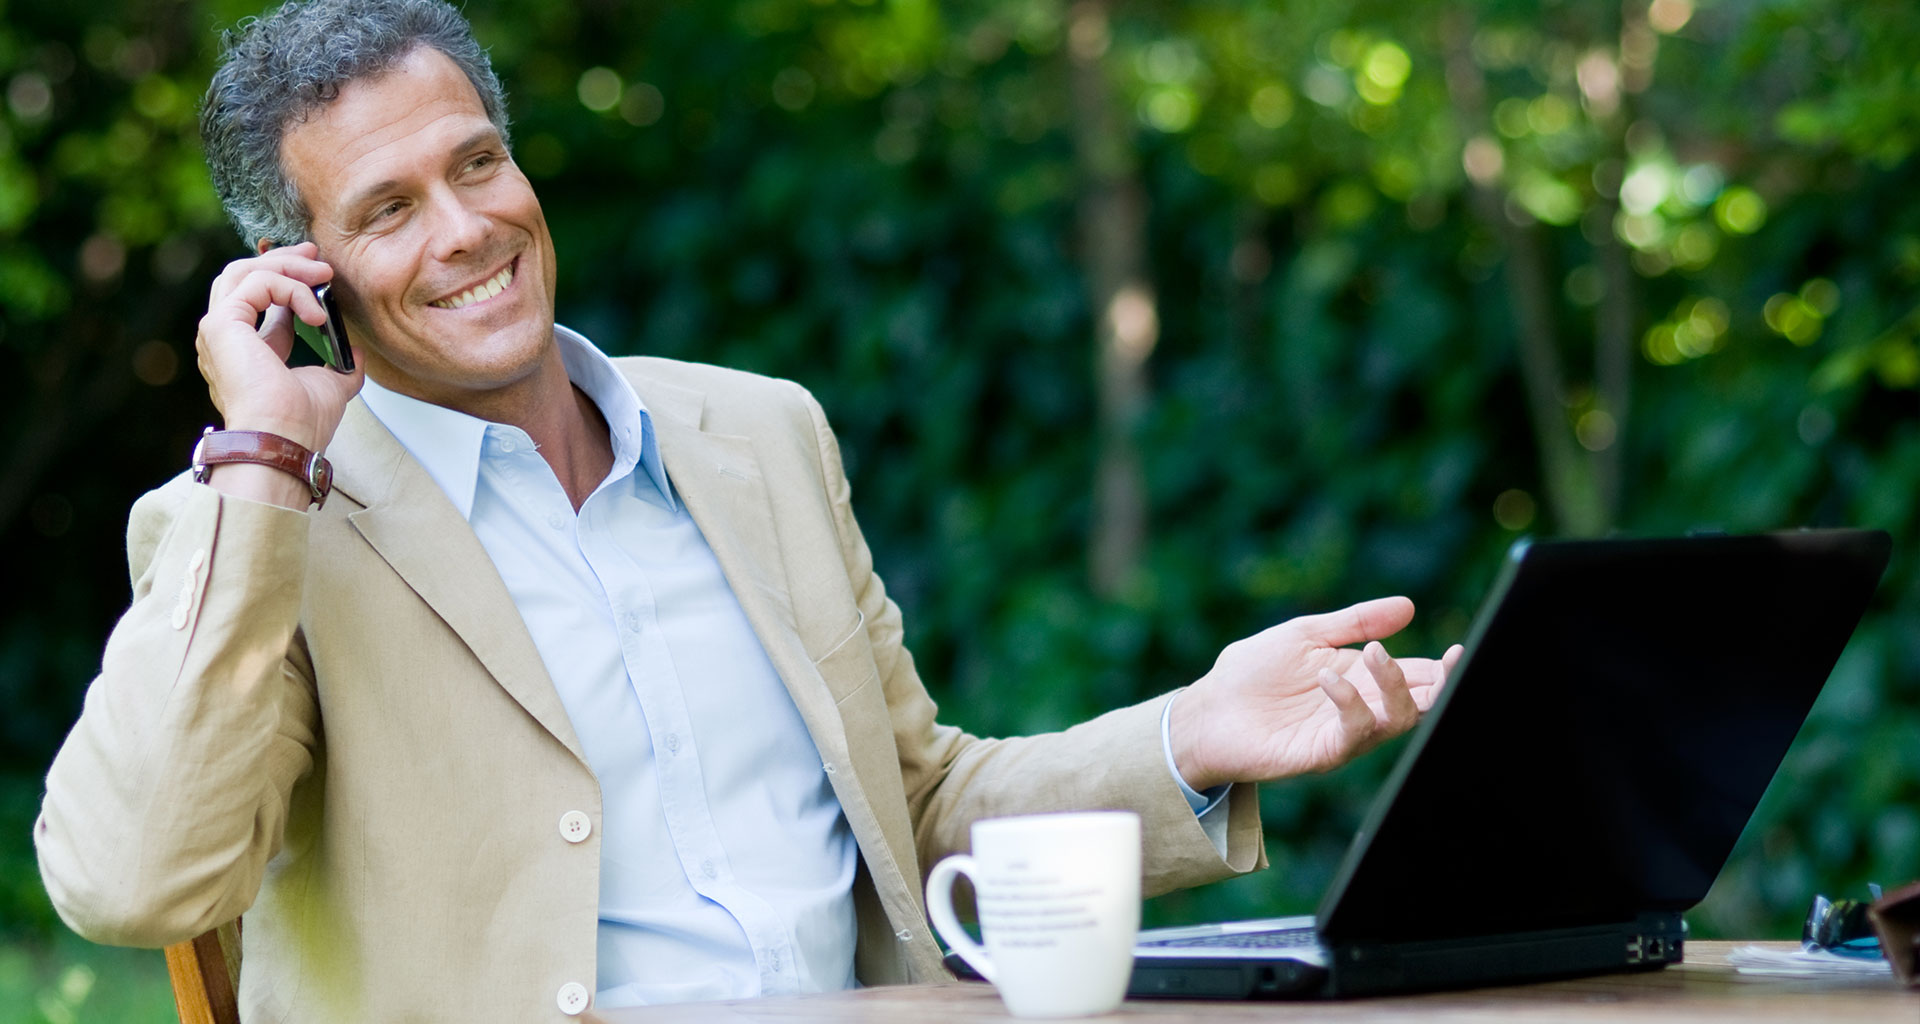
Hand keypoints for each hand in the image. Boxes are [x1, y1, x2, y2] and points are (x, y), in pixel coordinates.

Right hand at [194, 242, 364, 506]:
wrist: (284, 440)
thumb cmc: (301, 423)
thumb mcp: (330, 386)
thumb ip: (341, 366)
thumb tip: (357, 354)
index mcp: (244, 350)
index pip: (258, 300)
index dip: (288, 280)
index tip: (319, 272)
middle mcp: (224, 338)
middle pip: (242, 276)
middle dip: (281, 259)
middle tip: (316, 256)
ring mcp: (217, 330)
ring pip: (243, 272)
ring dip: (287, 266)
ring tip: (323, 275)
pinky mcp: (221, 324)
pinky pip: (257, 284)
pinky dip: (291, 289)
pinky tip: (317, 314)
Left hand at [1168, 596, 1462, 790]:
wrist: (1209, 710)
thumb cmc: (1254, 673)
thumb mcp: (1307, 634)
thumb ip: (1356, 622)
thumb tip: (1409, 605)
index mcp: (1364, 679)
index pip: (1418, 676)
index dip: (1443, 668)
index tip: (1460, 650)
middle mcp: (1362, 709)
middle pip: (1420, 704)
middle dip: (1441, 685)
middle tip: (1449, 660)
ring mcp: (1344, 733)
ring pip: (1396, 721)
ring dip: (1396, 687)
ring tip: (1377, 653)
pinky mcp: (1322, 752)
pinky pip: (1353, 733)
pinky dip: (1349, 702)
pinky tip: (1329, 676)